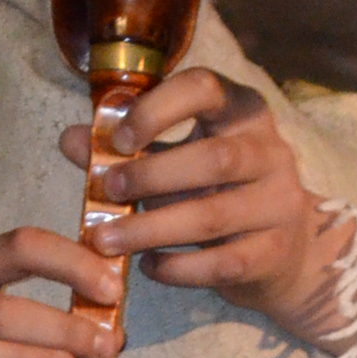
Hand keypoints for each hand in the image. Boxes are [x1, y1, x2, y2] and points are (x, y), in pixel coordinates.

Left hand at [58, 66, 350, 343]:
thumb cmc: (218, 194)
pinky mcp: (275, 253)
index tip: (119, 138)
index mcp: (242, 113)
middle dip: (152, 176)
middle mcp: (270, 152)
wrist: (287, 253)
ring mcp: (279, 204)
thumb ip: (128, 149)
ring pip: (213, 216)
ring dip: (151, 229)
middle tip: (105, 192)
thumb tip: (69, 140)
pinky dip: (177, 268)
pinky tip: (147, 267)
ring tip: (106, 240)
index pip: (205, 88)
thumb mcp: (175, 160)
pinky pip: (221, 263)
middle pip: (215, 158)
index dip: (158, 109)